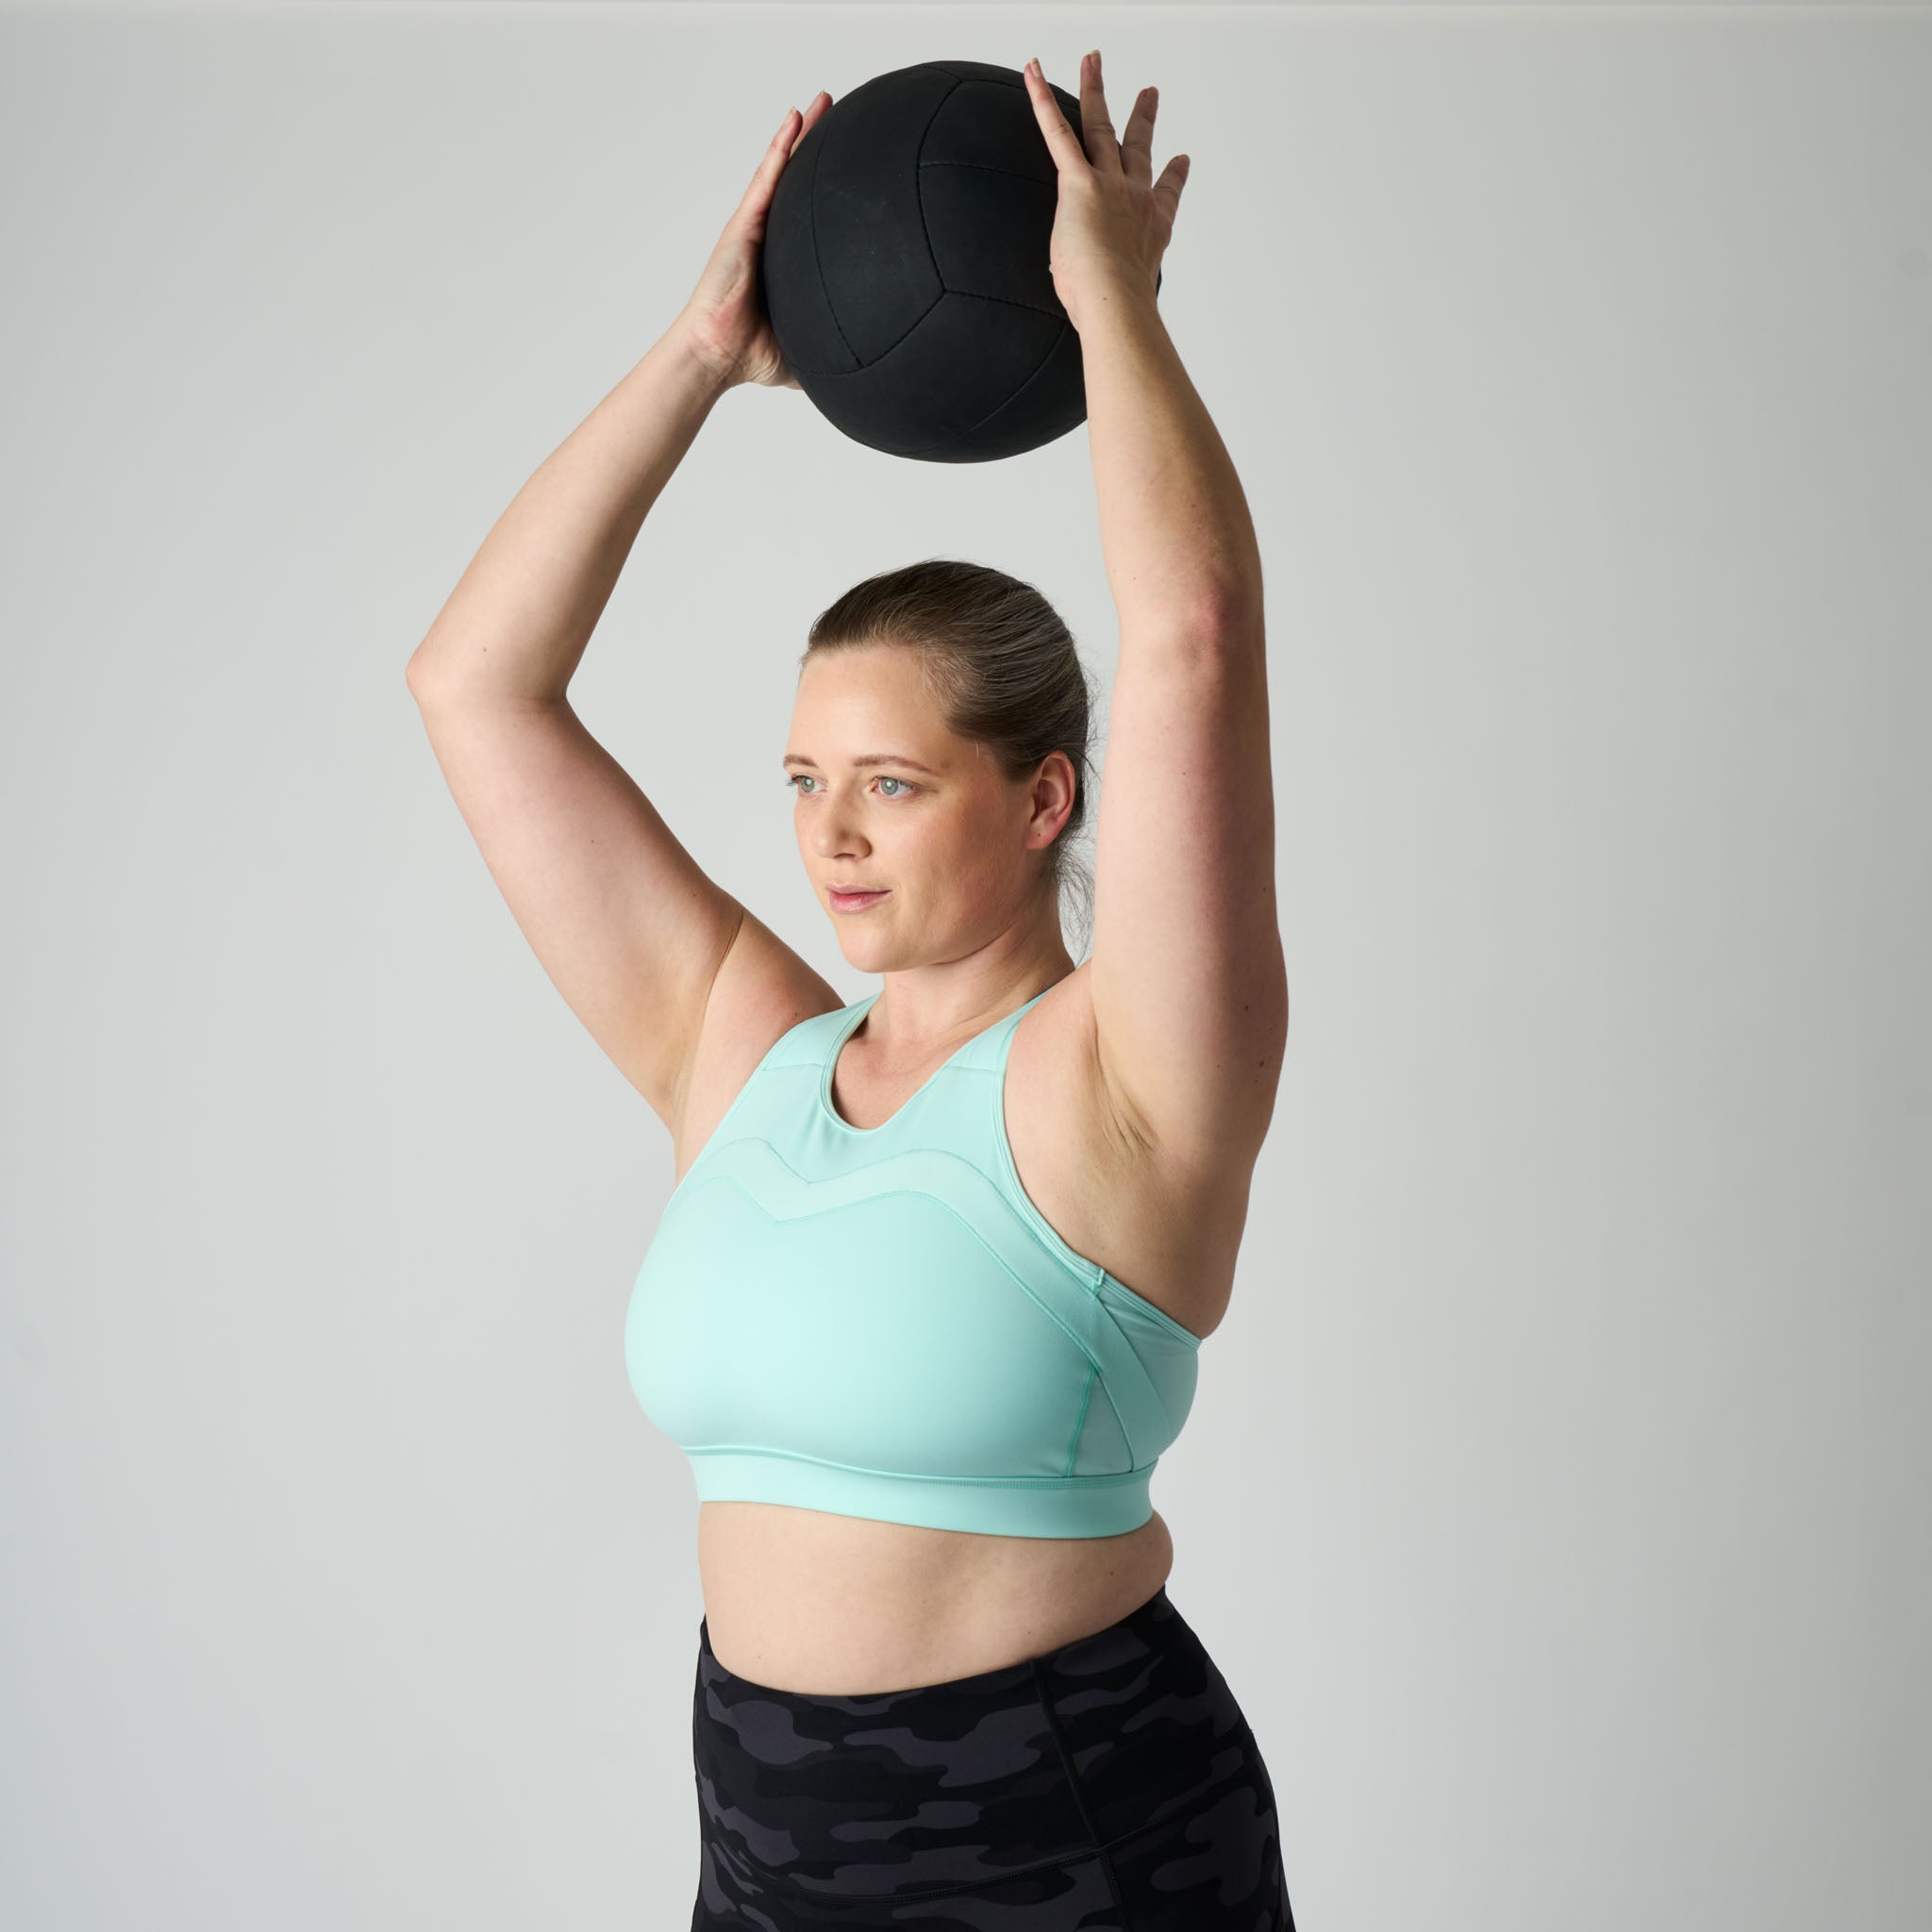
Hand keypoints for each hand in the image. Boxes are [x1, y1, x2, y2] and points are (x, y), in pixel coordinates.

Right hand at [674, 93, 833, 389]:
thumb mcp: (807, 350)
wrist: (719, 355)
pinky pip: (766, 180)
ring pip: (783, 170)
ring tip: (822, 101)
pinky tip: (795, 120)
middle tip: (840, 114)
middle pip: (798, 180)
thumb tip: (867, 373)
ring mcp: (755, 228)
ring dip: (801, 134)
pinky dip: (780, 149)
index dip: (829, 186)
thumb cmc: (750, 355)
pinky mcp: (743, 226)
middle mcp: (770, 236)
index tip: (854, 164)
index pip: (812, 213)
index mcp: (785, 258)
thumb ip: (833, 350)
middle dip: (817, 145)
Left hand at [1020, 51, 1188, 331]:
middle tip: (1149, 93)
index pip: (1165, 195)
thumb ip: (1108, 290)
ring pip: (1102, 126)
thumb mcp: (1118, 299)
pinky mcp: (1079, 183)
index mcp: (1151, 228)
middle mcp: (1135, 198)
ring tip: (1093, 61)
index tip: (1180, 160)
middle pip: (1139, 147)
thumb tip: (1091, 312)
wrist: (1116, 306)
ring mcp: (1110, 185)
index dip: (1174, 175)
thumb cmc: (1114, 314)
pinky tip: (1032, 72)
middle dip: (1143, 116)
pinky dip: (1042, 100)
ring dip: (1095, 89)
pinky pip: (1058, 132)